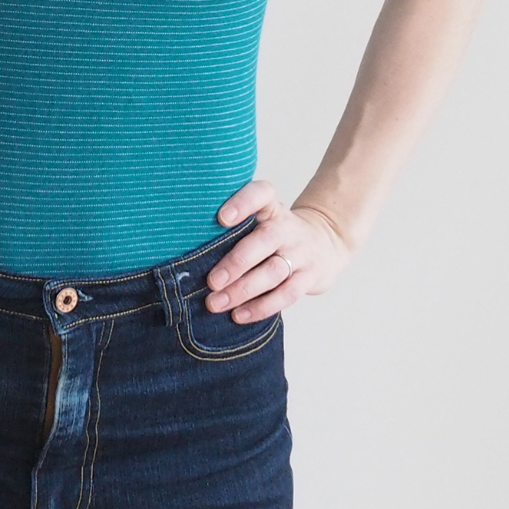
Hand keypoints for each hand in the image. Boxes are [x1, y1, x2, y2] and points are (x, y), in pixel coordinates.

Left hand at [206, 180, 353, 321]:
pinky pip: (287, 294)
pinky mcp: (309, 278)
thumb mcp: (261, 217)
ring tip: (216, 303)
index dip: (243, 202)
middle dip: (236, 263)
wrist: (325, 242)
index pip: (261, 194)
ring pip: (273, 272)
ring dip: (243, 290)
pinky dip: (261, 307)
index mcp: (271, 207)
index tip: (221, 218)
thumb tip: (183, 244)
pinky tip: (239, 315)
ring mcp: (300, 253)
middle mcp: (286, 228)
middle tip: (211, 282)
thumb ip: (233, 226)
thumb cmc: (275, 232)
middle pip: (265, 240)